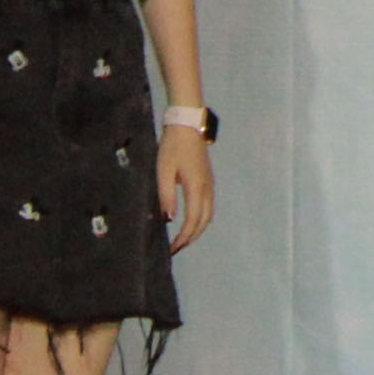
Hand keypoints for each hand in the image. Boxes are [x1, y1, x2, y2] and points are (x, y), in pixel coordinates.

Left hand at [160, 127, 216, 250]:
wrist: (188, 125)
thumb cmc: (173, 147)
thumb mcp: (164, 171)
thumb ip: (166, 196)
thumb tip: (168, 220)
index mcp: (196, 187)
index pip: (192, 220)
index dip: (183, 237)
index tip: (171, 249)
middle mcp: (207, 189)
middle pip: (204, 221)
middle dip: (191, 237)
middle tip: (176, 248)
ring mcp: (209, 184)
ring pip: (208, 215)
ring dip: (197, 229)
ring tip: (182, 238)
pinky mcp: (208, 180)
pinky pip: (208, 206)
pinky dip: (200, 219)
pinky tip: (189, 221)